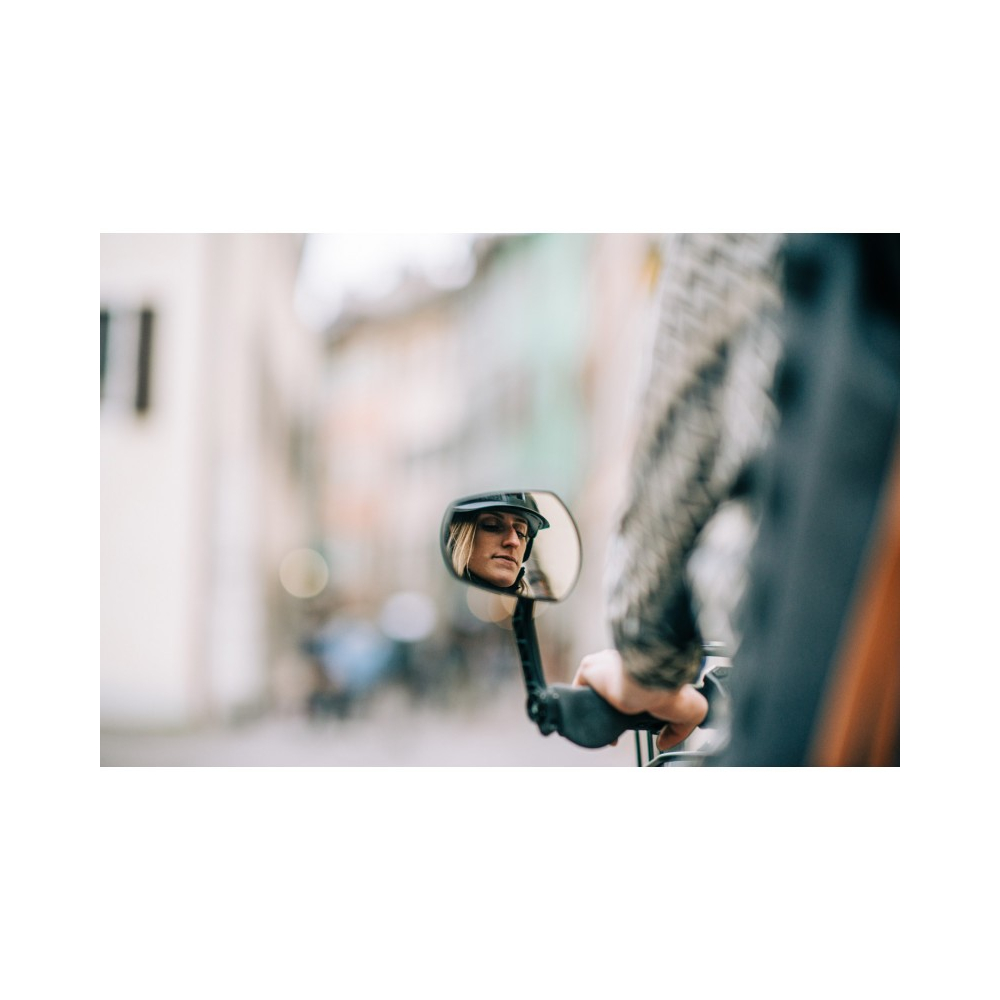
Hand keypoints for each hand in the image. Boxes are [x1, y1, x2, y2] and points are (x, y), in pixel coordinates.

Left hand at [572, 649, 707, 749]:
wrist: (650, 684)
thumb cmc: (672, 691)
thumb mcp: (692, 713)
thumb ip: (679, 731)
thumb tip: (663, 743)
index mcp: (647, 670)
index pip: (634, 686)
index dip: (632, 706)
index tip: (633, 720)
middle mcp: (625, 664)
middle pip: (613, 687)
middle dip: (615, 707)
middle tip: (619, 725)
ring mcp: (605, 664)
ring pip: (597, 687)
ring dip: (598, 706)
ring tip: (603, 726)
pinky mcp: (590, 667)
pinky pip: (580, 684)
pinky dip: (581, 700)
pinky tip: (586, 715)